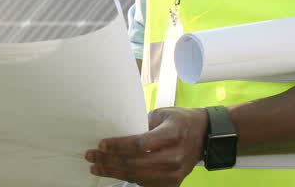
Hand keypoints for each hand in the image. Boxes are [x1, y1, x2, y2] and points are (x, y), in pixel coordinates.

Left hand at [85, 107, 207, 186]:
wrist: (204, 135)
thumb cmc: (179, 121)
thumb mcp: (161, 114)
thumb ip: (142, 124)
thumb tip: (116, 133)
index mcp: (173, 135)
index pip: (141, 143)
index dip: (119, 145)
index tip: (101, 143)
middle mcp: (175, 156)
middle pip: (135, 162)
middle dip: (109, 160)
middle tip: (90, 155)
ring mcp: (175, 174)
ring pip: (138, 176)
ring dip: (113, 172)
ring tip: (96, 167)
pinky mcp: (173, 184)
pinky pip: (145, 184)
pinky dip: (127, 178)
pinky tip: (112, 173)